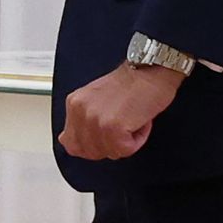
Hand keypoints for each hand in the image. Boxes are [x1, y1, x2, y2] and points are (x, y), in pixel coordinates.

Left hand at [57, 62, 185, 160]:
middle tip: (122, 126)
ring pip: (109, 152)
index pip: (71, 144)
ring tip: (131, 119)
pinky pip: (125, 150)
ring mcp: (96, 120)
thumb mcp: (96, 100)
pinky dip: (138, 140)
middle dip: (110, 146)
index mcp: (74, 104)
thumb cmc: (131, 84)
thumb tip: (76, 144)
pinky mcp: (113, 128)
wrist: (150, 70)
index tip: (105, 136)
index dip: (92, 147)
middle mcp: (81, 111)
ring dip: (126, 142)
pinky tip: (139, 121)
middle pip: (90, 152)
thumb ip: (84, 120)